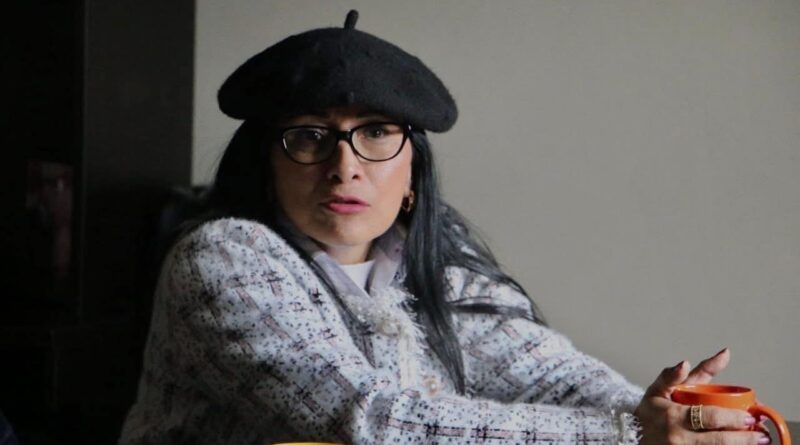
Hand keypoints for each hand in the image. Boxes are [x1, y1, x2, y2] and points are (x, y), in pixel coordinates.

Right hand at [634, 348, 770, 444]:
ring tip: (755, 442)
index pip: (709, 417)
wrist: (630, 436)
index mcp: (672, 417)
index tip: (749, 417)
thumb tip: (686, 362)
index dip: (732, 418)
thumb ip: (675, 375)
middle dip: (743, 438)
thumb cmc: (649, 413)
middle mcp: (678, 438)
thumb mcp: (658, 389)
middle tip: (760, 433)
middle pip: (718, 440)